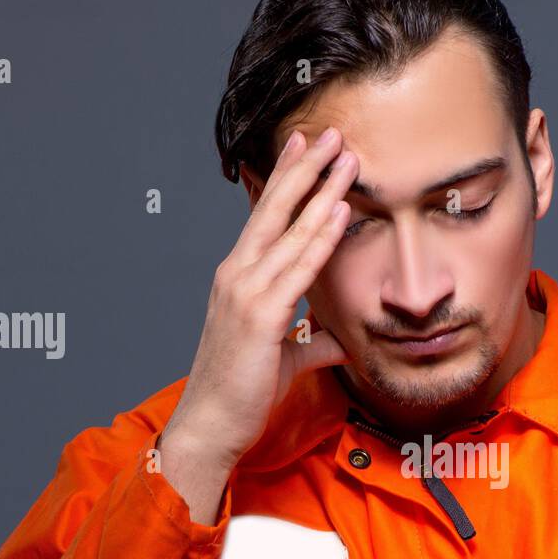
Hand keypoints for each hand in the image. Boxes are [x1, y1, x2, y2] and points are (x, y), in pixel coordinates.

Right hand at [159, 127, 357, 517]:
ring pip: (290, 232)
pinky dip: (319, 240)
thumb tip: (340, 339)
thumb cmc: (242, 392)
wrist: (211, 426)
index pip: (266, 217)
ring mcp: (245, 292)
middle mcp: (237, 275)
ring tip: (346, 160)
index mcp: (239, 278)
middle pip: (275, 209)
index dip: (286, 179)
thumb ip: (313, 342)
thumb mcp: (285, 358)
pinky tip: (338, 214)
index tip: (306, 147)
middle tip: (331, 133)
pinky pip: (298, 270)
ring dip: (322, 193)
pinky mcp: (259, 317)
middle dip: (306, 168)